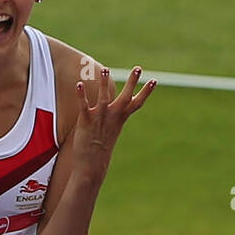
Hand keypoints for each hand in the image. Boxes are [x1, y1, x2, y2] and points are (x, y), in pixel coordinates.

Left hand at [71, 66, 156, 180]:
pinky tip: (79, 84)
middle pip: (125, 97)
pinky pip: (83, 106)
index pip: (136, 103)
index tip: (154, 80)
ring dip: (104, 83)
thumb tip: (113, 112)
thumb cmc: (100, 149)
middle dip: (132, 82)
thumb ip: (111, 118)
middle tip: (138, 68)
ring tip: (106, 69)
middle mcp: (112, 116)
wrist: (91, 165)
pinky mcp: (86, 121)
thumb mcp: (110, 130)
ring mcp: (99, 118)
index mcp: (120, 119)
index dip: (146, 92)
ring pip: (104, 97)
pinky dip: (81, 95)